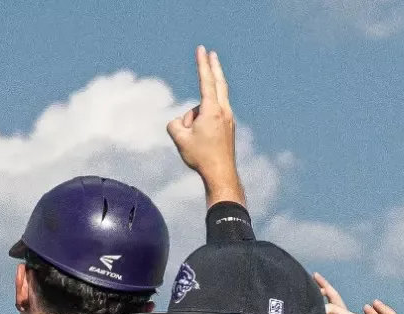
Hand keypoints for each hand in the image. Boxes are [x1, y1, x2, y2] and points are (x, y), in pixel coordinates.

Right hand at [167, 46, 241, 203]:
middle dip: (213, 67)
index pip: (206, 81)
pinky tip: (202, 140)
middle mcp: (223, 111)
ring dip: (194, 118)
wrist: (221, 175)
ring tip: (196, 141)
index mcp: (212, 111)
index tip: (202, 50)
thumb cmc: (201, 157)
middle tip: (212, 53)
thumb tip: (183, 121)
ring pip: (205, 109)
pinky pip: (210, 118)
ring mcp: (228, 119)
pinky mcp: (228, 127)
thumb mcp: (179, 139)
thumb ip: (175, 124)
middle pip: (217, 84)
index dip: (202, 64)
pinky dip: (201, 123)